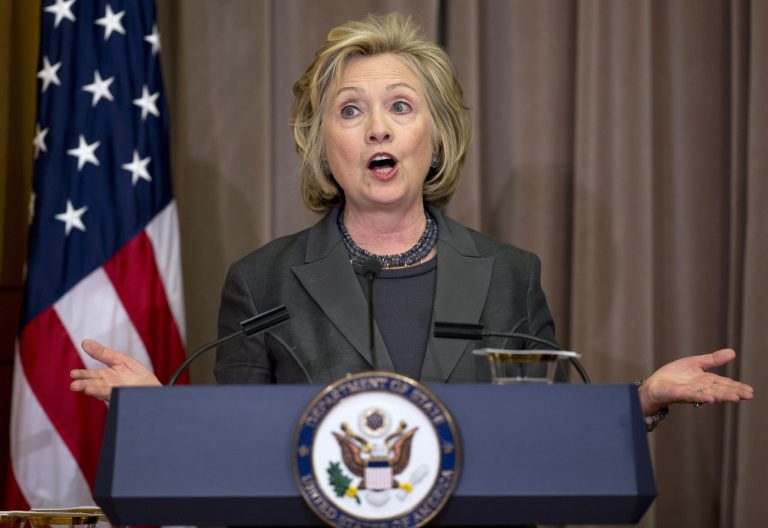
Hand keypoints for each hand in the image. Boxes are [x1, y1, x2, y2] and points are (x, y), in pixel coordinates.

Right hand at [70, 339, 161, 400]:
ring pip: (104, 392)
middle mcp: (109, 386)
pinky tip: (111, 391)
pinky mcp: (126, 398)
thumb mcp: (119, 360)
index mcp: (106, 377)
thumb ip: (102, 353)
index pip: (91, 376)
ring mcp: (118, 393)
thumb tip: (84, 342)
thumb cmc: (136, 374)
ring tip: (88, 390)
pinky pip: (119, 397)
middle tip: (74, 386)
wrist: (153, 388)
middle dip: (85, 386)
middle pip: (95, 385)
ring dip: (96, 392)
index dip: (82, 375)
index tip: (72, 374)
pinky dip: (114, 395)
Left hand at [638, 348, 753, 415]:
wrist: (655, 384)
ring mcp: (690, 392)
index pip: (724, 384)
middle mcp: (701, 388)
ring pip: (709, 393)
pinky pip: (691, 395)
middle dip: (734, 392)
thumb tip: (733, 352)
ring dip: (721, 396)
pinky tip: (710, 398)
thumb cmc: (675, 376)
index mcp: (706, 381)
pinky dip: (700, 396)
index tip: (750, 391)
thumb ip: (713, 359)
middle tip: (748, 395)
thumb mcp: (695, 363)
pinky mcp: (678, 393)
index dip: (737, 387)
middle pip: (720, 390)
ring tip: (735, 397)